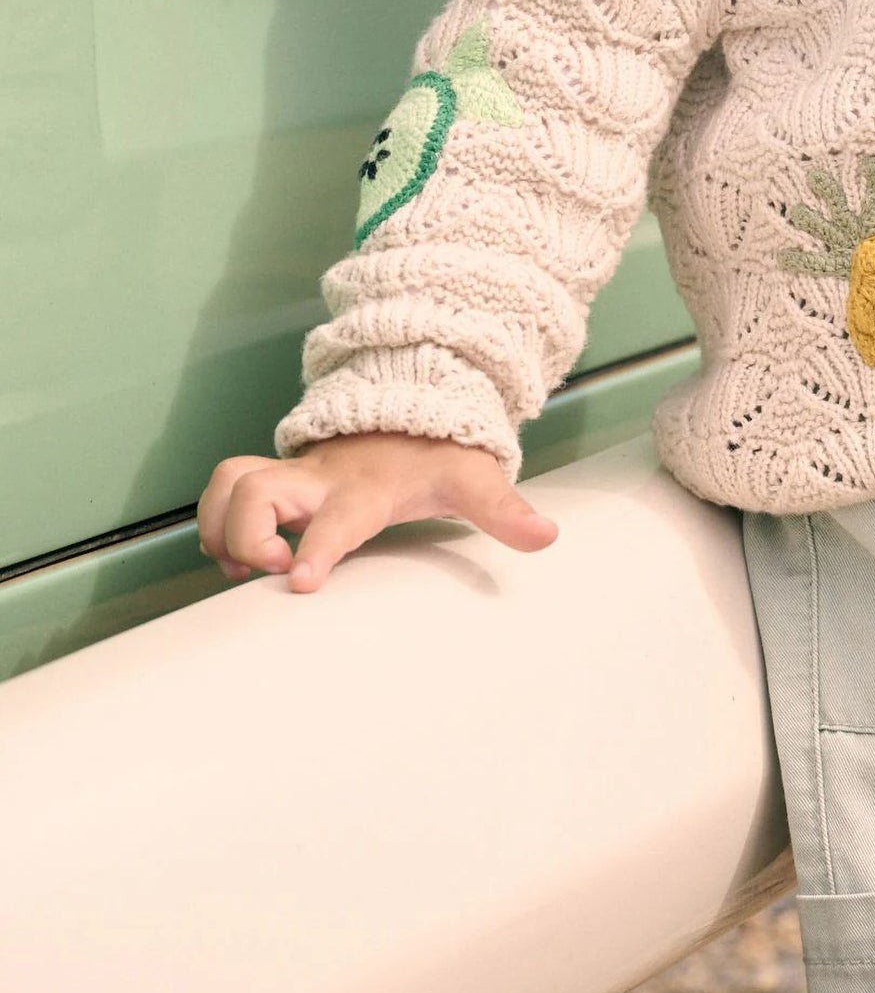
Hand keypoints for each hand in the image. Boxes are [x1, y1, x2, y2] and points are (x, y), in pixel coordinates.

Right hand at [195, 432, 558, 594]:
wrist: (409, 411)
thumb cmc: (436, 454)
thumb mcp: (474, 478)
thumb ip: (504, 509)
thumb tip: (546, 535)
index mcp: (369, 488)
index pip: (338, 516)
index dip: (317, 548)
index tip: (298, 581)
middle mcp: (320, 479)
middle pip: (255, 489)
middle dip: (245, 532)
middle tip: (268, 569)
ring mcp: (291, 477)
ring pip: (226, 483)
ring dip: (217, 525)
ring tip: (240, 566)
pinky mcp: (272, 483)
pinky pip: (220, 491)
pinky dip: (211, 522)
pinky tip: (231, 556)